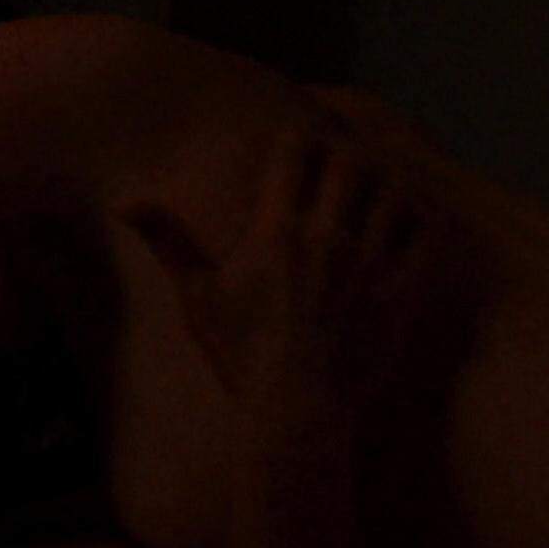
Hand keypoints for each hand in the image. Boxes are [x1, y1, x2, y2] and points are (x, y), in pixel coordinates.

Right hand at [120, 132, 468, 414]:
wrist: (293, 412)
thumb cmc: (240, 355)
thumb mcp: (197, 297)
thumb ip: (168, 240)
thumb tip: (124, 203)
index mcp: (276, 231)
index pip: (296, 151)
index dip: (301, 135)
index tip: (301, 142)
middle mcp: (326, 237)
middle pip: (349, 160)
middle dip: (346, 152)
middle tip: (342, 161)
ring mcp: (368, 264)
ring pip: (392, 190)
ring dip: (385, 181)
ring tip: (377, 187)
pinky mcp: (400, 292)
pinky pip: (424, 237)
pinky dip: (420, 219)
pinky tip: (410, 221)